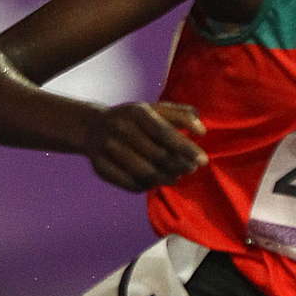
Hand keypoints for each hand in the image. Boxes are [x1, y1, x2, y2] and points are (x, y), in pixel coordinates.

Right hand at [85, 100, 206, 191]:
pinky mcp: (100, 167)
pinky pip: (130, 184)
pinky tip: (156, 182)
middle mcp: (120, 128)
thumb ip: (180, 115)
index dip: (186, 148)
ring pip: (145, 173)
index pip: (165, 133)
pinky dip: (148, 186)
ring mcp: (108, 149)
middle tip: (191, 169)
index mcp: (136, 112)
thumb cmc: (134, 119)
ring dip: (166, 178)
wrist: (91, 127)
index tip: (203, 160)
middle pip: (157, 156)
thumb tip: (202, 129)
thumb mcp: (154, 109)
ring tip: (176, 177)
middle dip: (179, 165)